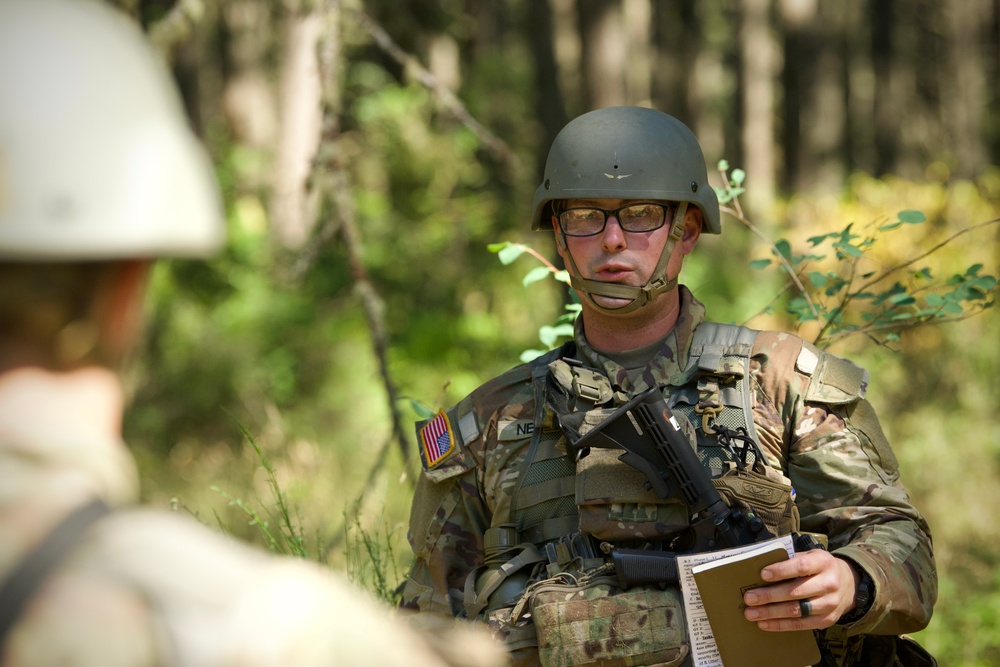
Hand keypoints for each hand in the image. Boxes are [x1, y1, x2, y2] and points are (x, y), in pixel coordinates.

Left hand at [742, 549, 858, 630]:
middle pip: (795, 592)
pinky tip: (765, 623)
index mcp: (823, 562)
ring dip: (771, 613)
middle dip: (769, 596)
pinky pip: (800, 624)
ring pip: (796, 610)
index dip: (781, 571)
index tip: (763, 574)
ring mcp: (829, 604)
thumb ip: (790, 560)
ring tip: (752, 613)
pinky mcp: (826, 620)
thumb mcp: (811, 556)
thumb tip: (759, 569)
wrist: (849, 584)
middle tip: (749, 598)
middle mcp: (829, 583)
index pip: (801, 566)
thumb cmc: (820, 568)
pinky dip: (780, 625)